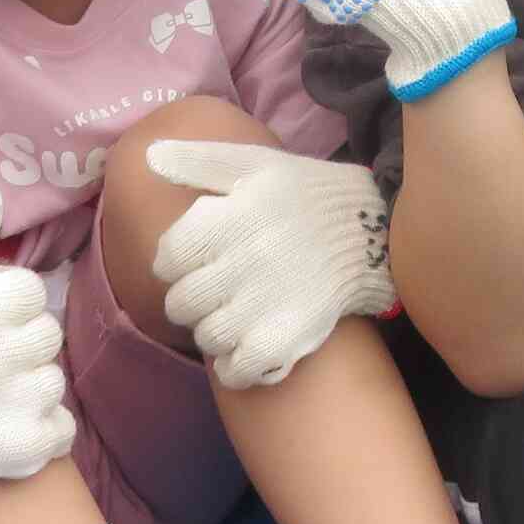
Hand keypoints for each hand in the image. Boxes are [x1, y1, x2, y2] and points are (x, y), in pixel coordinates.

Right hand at [0, 188, 71, 493]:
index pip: (31, 291)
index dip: (3, 297)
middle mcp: (6, 358)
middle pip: (45, 334)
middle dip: (16, 335)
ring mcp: (12, 409)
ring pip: (52, 381)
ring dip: (28, 379)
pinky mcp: (12, 451)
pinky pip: (58, 434)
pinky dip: (43, 428)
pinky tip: (9, 419)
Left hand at [145, 139, 395, 388]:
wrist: (372, 228)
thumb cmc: (304, 194)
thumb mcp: (254, 164)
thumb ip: (200, 161)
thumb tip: (151, 154)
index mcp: (231, 217)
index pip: (167, 258)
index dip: (175, 262)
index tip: (197, 260)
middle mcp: (244, 260)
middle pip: (182, 303)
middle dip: (191, 300)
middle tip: (215, 291)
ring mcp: (267, 302)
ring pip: (207, 338)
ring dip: (212, 332)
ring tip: (232, 317)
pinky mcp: (290, 336)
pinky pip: (239, 368)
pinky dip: (234, 366)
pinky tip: (245, 348)